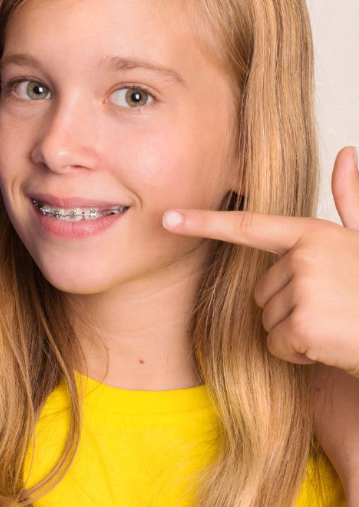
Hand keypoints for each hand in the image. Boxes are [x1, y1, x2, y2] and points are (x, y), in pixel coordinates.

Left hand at [162, 147, 358, 377]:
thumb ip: (351, 199)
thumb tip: (348, 152)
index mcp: (310, 234)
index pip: (246, 226)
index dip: (203, 222)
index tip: (167, 218)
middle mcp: (302, 257)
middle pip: (260, 290)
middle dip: (289, 307)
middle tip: (331, 309)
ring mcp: (302, 290)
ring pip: (266, 319)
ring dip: (296, 332)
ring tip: (335, 326)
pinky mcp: (303, 326)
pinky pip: (276, 344)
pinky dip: (298, 354)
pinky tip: (330, 347)